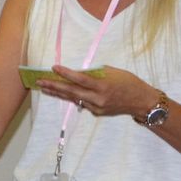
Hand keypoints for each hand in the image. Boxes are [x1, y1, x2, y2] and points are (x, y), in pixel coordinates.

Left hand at [35, 64, 157, 121]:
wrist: (141, 102)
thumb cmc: (129, 82)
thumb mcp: (113, 72)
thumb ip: (95, 73)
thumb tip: (80, 72)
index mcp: (103, 86)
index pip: (80, 79)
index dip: (66, 74)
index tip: (54, 68)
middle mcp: (98, 99)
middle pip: (72, 92)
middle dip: (54, 86)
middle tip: (40, 81)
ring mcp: (96, 107)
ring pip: (74, 99)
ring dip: (58, 93)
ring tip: (44, 87)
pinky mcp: (97, 113)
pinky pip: (82, 103)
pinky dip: (73, 97)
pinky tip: (63, 92)